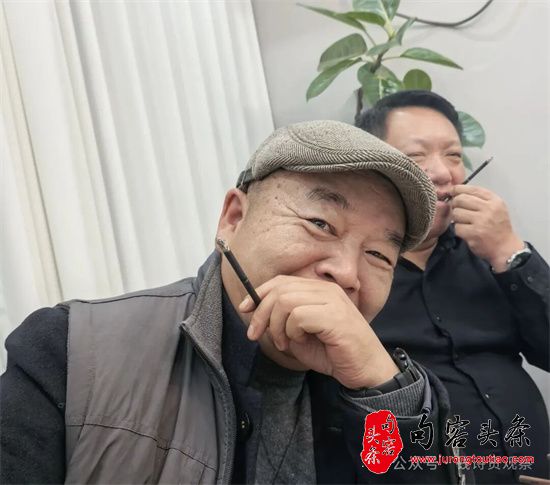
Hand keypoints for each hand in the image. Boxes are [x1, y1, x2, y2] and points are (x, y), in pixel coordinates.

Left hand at [238, 275, 398, 388]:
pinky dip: (292, 332)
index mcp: (319, 290)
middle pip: (280, 289)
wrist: (366, 370)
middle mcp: (326, 289)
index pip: (282, 281)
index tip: (245, 309)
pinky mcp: (334, 316)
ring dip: (277, 326)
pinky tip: (301, 342)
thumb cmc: (334, 353)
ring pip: (286, 301)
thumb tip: (259, 315)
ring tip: (284, 343)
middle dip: (260, 313)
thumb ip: (284, 322)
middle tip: (255, 335)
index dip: (259, 292)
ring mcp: (332, 300)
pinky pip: (298, 316)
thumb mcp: (301, 335)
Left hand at [451, 185, 523, 271]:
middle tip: (459, 210)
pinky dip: (459, 230)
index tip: (452, 192)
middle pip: (460, 199)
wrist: (505, 248)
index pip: (471, 189)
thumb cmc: (497, 227)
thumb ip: (479, 198)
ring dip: (457, 219)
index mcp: (494, 201)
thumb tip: (457, 190)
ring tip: (465, 223)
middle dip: (455, 204)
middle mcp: (489, 209)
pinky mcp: (474, 233)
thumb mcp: (495, 208)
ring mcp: (481, 222)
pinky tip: (467, 232)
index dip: (458, 189)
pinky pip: (457, 227)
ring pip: (456, 213)